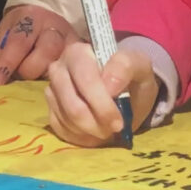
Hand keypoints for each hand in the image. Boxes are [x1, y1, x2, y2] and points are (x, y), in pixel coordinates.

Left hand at [0, 5, 79, 84]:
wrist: (47, 19)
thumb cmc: (22, 28)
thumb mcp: (6, 33)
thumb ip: (1, 54)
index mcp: (35, 18)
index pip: (20, 42)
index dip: (7, 63)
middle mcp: (58, 30)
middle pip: (44, 55)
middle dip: (27, 69)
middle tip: (22, 69)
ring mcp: (73, 45)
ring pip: (57, 70)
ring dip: (41, 76)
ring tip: (36, 71)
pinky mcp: (84, 59)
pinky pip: (69, 77)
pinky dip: (55, 83)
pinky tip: (49, 80)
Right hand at [44, 42, 159, 146]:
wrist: (127, 92)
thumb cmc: (131, 77)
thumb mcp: (139, 65)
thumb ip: (126, 66)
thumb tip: (108, 85)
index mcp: (77, 52)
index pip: (85, 80)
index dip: (102, 104)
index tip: (119, 120)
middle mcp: (58, 70)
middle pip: (73, 105)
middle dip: (97, 123)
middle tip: (116, 128)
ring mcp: (52, 93)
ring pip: (68, 121)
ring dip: (93, 131)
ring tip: (109, 128)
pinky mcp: (51, 113)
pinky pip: (63, 131)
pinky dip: (83, 137)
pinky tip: (96, 131)